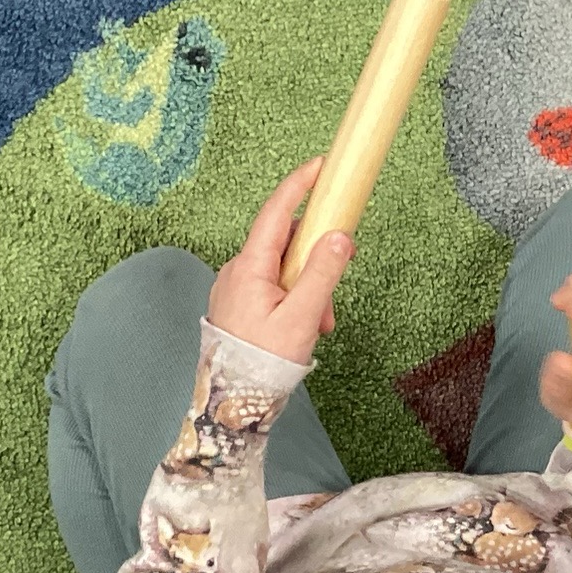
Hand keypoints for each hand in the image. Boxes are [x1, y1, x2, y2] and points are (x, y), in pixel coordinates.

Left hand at [208, 157, 352, 364]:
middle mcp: (237, 271)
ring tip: (319, 324)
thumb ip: (323, 273)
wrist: (231, 406)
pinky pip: (273, 288)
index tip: (321, 166)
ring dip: (309, 287)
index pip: (277, 211)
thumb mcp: (302, 317)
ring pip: (283, 269)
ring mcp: (236, 288)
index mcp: (249, 267)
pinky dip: (296, 299)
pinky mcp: (239, 305)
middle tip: (335, 285)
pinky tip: (305, 327)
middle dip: (316, 259)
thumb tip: (340, 236)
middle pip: (285, 242)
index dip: (300, 185)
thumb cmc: (262, 363)